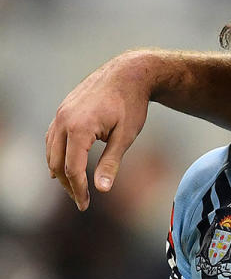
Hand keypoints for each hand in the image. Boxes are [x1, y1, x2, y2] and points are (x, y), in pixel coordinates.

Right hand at [46, 51, 151, 209]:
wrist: (129, 73)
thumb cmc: (131, 104)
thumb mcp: (126, 136)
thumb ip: (111, 163)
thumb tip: (101, 190)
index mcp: (79, 128)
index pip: (72, 168)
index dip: (78, 189)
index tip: (85, 205)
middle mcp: (63, 120)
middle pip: (56, 162)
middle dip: (67, 184)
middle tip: (81, 200)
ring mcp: (60, 114)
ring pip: (50, 150)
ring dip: (60, 170)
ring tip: (74, 186)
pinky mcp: (62, 110)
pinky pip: (52, 137)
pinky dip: (57, 154)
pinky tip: (67, 164)